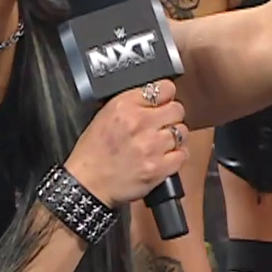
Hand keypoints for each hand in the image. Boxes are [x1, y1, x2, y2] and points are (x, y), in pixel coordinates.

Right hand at [65, 80, 188, 206]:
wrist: (88, 182)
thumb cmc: (94, 151)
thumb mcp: (106, 114)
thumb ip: (133, 103)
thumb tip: (157, 97)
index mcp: (125, 106)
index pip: (164, 88)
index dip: (166, 96)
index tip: (164, 102)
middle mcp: (140, 123)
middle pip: (177, 109)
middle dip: (171, 117)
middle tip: (162, 125)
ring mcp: (151, 146)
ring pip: (182, 132)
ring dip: (174, 137)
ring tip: (160, 143)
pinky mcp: (158, 167)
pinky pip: (182, 154)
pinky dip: (176, 156)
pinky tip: (163, 157)